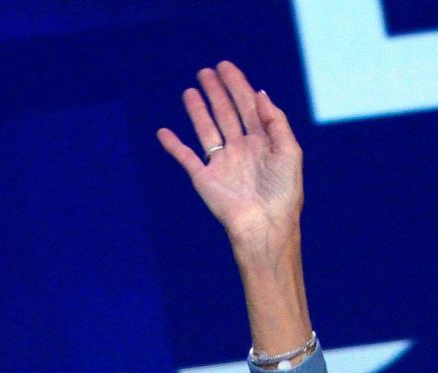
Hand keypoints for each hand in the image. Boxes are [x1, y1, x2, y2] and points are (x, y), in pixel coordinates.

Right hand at [157, 61, 302, 260]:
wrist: (264, 224)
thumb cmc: (283, 191)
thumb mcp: (289, 150)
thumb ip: (275, 121)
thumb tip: (260, 93)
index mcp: (262, 140)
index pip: (247, 105)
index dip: (237, 85)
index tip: (226, 67)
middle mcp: (240, 147)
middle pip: (225, 112)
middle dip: (216, 91)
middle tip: (206, 72)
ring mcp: (221, 162)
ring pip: (206, 128)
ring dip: (198, 110)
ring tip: (190, 90)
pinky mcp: (203, 178)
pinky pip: (185, 157)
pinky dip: (173, 145)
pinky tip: (164, 132)